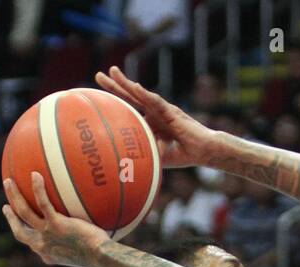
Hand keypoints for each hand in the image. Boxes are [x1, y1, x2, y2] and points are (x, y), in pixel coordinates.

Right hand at [3, 172, 107, 266]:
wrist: (100, 257)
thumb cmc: (100, 256)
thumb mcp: (86, 253)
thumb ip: (81, 243)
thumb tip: (92, 231)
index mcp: (47, 254)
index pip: (30, 243)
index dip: (22, 232)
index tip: (20, 224)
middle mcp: (42, 246)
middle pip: (18, 229)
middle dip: (10, 217)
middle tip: (6, 205)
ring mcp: (47, 234)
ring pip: (23, 212)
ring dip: (14, 196)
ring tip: (9, 182)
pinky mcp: (55, 224)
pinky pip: (42, 202)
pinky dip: (37, 188)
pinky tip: (35, 174)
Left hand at [94, 66, 215, 167]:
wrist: (203, 151)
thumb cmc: (182, 154)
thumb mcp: (156, 155)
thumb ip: (141, 154)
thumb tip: (119, 162)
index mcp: (149, 122)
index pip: (128, 109)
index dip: (113, 102)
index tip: (95, 97)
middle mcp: (153, 112)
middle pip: (130, 96)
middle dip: (114, 85)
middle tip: (98, 75)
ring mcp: (161, 109)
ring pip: (139, 93)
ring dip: (125, 82)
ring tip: (111, 71)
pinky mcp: (171, 111)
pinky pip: (155, 101)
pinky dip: (143, 93)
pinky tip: (133, 86)